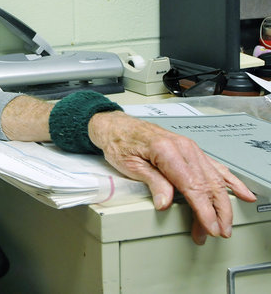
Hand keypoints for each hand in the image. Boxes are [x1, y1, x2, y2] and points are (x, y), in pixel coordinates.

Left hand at [88, 111, 256, 244]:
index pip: (192, 186)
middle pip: (208, 184)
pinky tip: (242, 193)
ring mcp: (189, 148)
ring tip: (225, 223)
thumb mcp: (129, 165)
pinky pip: (215, 167)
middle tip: (218, 232)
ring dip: (223, 203)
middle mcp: (183, 147)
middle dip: (216, 212)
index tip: (210, 227)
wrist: (117, 126)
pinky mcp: (191, 151)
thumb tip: (165, 203)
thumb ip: (152, 182)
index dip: (203, 210)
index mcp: (166, 150)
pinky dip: (230, 181)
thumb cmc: (120, 142)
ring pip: (215, 178)